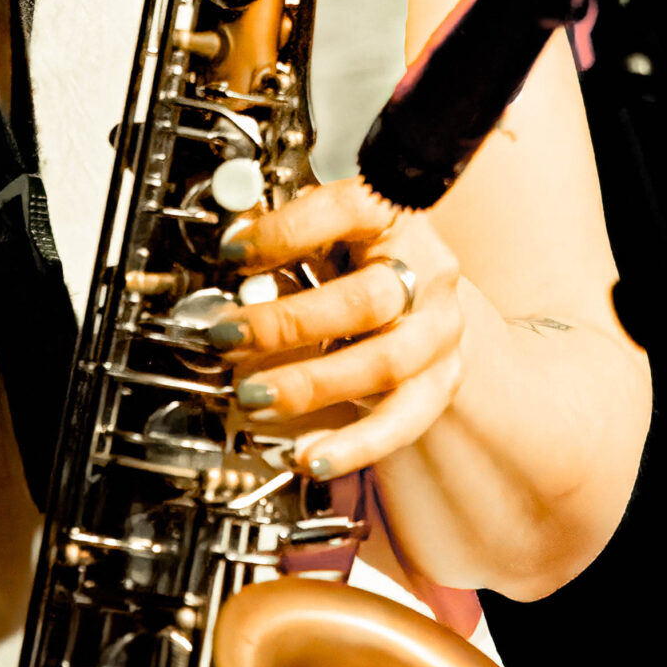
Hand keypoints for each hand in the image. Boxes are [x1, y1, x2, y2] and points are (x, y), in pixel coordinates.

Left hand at [208, 177, 464, 479]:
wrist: (420, 297)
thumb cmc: (358, 258)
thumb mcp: (322, 236)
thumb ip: (282, 246)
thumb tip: (227, 263)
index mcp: (394, 216)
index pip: (350, 211)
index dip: (289, 231)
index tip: (233, 252)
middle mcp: (428, 271)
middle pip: (367, 300)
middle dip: (289, 323)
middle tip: (229, 337)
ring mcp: (438, 330)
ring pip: (385, 363)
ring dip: (310, 385)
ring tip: (253, 397)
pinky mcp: (440, 381)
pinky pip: (401, 420)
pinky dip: (352, 444)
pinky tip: (309, 456)